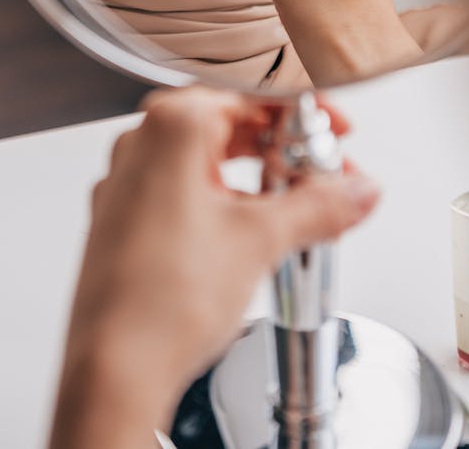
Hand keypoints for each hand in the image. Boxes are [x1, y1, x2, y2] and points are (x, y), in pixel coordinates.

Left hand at [49, 87, 378, 448]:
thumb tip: (353, 190)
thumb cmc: (158, 302)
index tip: (335, 129)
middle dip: (284, 148)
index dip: (306, 112)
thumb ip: (318, 206)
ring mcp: (128, 181)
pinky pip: (183, 188)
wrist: (114, 371)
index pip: (254, 96)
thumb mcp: (260, 241)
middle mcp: (141, 144)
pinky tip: (252, 230)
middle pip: (230, 123)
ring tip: (295, 205)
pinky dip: (224, 199)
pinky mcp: (125, 217)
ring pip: (207, 158)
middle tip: (323, 171)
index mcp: (172, 127)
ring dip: (257, 176)